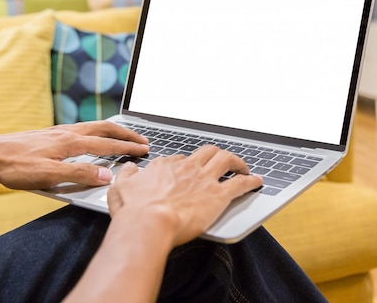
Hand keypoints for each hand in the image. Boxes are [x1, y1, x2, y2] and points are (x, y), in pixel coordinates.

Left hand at [0, 121, 148, 189]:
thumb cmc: (15, 167)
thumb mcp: (48, 176)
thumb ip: (79, 175)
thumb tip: (107, 176)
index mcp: (70, 142)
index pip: (106, 145)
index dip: (127, 148)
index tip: (144, 150)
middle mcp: (67, 133)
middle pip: (104, 128)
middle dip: (125, 133)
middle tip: (142, 139)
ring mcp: (58, 131)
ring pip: (93, 126)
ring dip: (112, 130)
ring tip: (124, 135)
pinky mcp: (50, 134)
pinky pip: (82, 128)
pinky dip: (97, 131)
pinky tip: (93, 137)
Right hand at [107, 145, 262, 245]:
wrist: (148, 225)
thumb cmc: (133, 212)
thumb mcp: (120, 189)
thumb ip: (127, 176)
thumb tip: (130, 168)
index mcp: (164, 166)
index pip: (180, 159)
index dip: (187, 164)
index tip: (190, 170)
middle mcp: (186, 168)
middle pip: (206, 152)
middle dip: (215, 154)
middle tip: (221, 161)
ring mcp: (203, 179)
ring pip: (225, 159)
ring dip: (236, 161)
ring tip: (242, 167)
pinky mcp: (217, 195)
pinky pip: (240, 183)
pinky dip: (250, 180)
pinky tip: (256, 181)